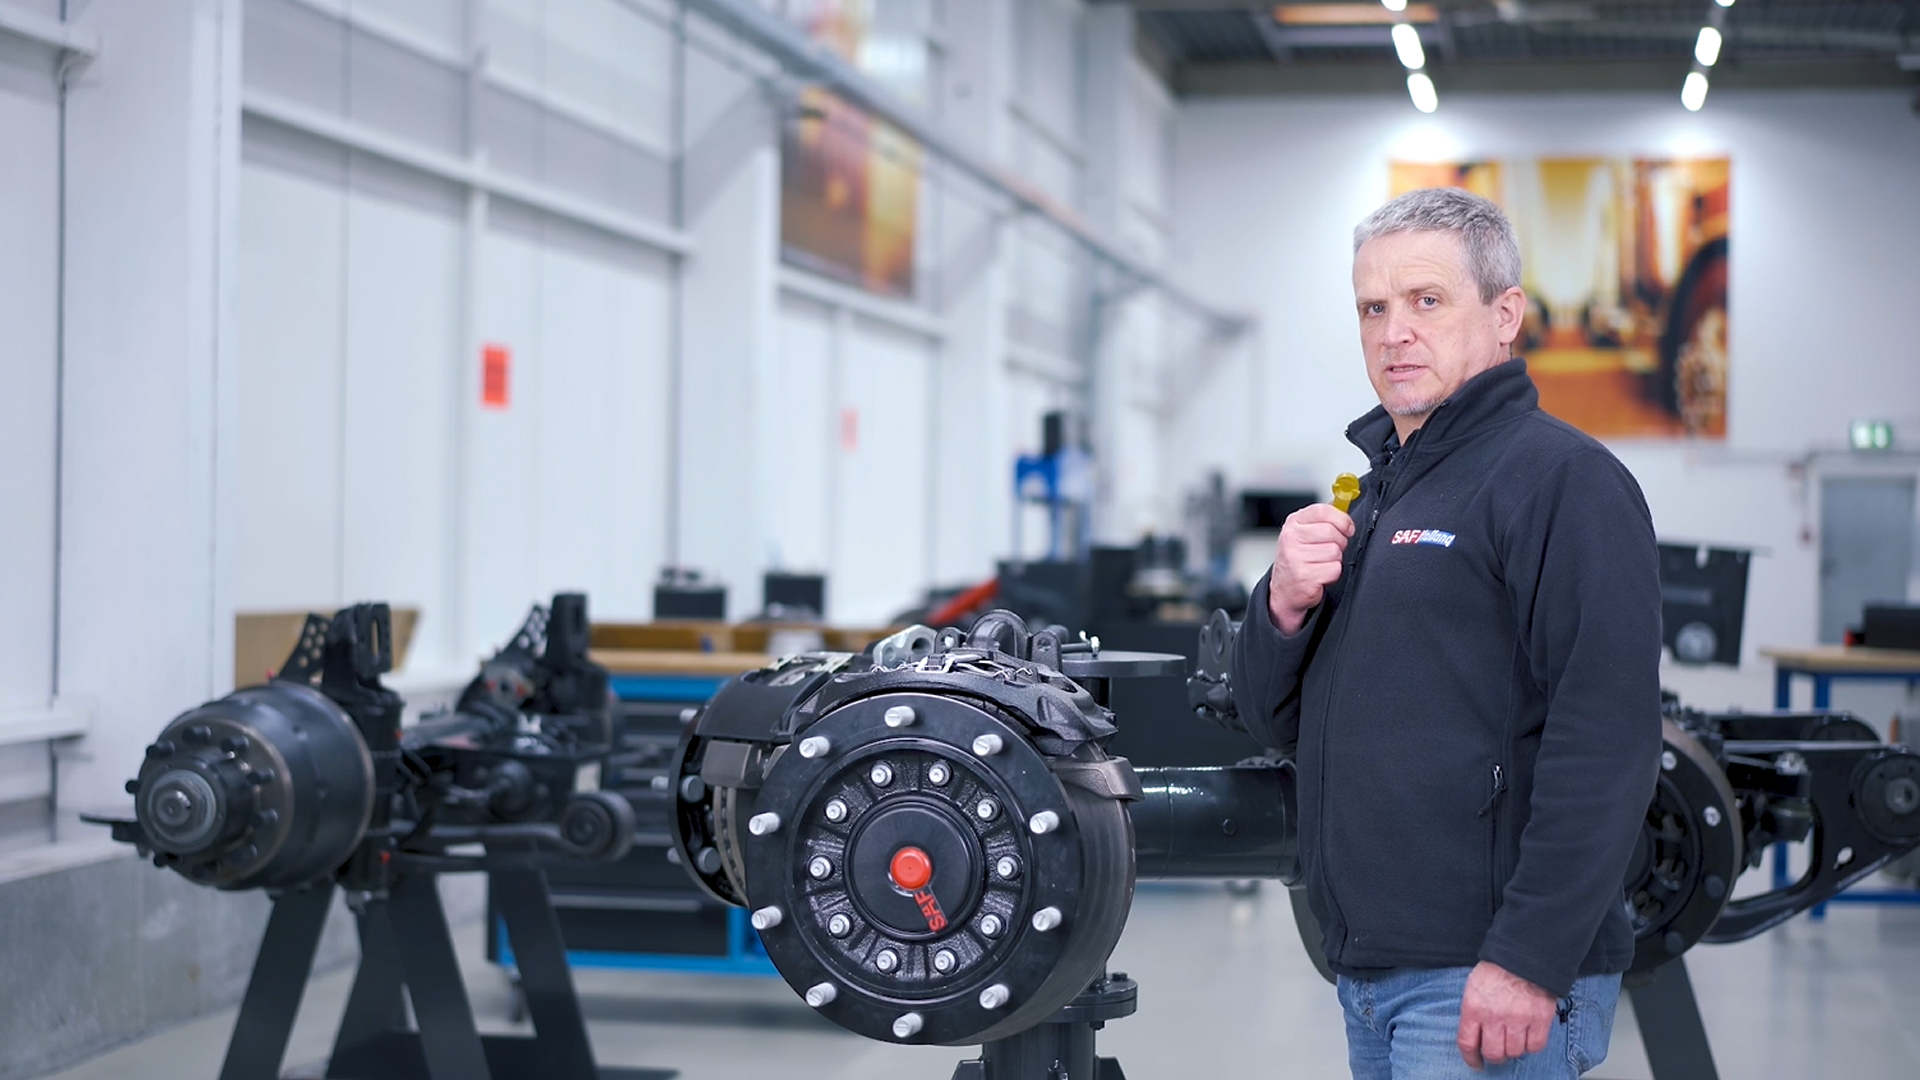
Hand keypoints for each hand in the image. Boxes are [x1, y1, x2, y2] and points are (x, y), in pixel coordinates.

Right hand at [1267, 503, 1353, 634]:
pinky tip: (1320, 574)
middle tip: (1330, 549)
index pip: (1323, 511)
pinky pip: (1334, 569)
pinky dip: (1332, 574)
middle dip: (1339, 542)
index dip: (1341, 519)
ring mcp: (1295, 558)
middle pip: (1332, 532)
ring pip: (1335, 552)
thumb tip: (1344, 504)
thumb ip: (1323, 519)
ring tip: (1321, 563)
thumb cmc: (1298, 558)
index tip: (1347, 527)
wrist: (1284, 588)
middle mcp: (1291, 538)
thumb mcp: (1304, 532)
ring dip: (1334, 560)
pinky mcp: (1304, 576)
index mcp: (1294, 523)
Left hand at [1456, 961, 1556, 1069]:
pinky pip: (1535, 1046)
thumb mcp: (1474, 986)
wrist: (1525, 953)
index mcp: (1474, 1007)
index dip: (1471, 1058)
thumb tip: (1475, 1034)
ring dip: (1514, 1049)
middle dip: (1495, 1055)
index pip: (1467, 1043)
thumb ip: (1473, 1011)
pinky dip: (1532, 1045)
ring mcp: (1518, 1019)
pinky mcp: (1539, 1019)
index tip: (1476, 1063)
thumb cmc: (1498, 968)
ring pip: (1515, 1052)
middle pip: (1494, 1053)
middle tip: (1499, 1050)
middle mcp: (1494, 1017)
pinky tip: (1529, 1035)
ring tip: (1515, 1038)